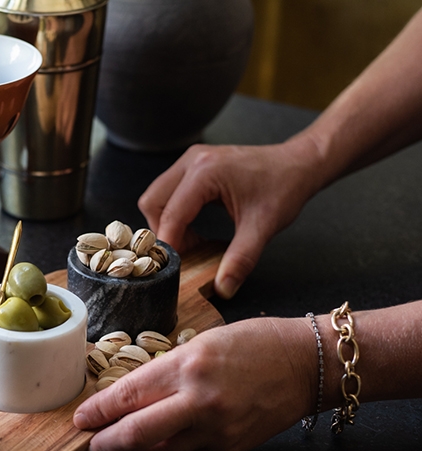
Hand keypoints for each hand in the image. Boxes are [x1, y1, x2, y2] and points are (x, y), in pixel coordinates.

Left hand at [73, 317, 313, 450]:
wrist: (305, 364)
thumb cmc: (254, 343)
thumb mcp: (201, 343)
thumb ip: (166, 372)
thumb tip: (132, 396)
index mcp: (187, 367)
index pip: (128, 395)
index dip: (99, 410)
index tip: (82, 418)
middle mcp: (199, 402)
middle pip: (136, 434)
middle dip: (106, 444)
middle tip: (90, 447)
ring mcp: (216, 430)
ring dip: (136, 450)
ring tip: (123, 441)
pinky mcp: (229, 449)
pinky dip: (171, 447)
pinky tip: (169, 435)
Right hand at [138, 142, 318, 298]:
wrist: (298, 164)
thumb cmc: (284, 188)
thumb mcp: (263, 227)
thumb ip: (240, 259)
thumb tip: (223, 288)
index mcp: (205, 173)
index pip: (170, 214)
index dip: (169, 244)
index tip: (173, 268)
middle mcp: (192, 161)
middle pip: (152, 202)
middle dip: (162, 232)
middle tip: (183, 253)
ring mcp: (191, 160)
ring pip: (157, 196)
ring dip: (167, 223)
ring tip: (191, 242)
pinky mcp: (194, 165)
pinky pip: (169, 192)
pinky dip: (174, 213)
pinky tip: (194, 228)